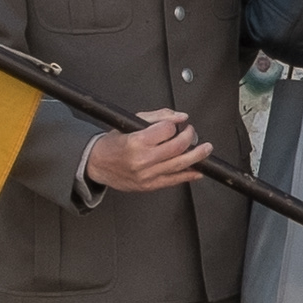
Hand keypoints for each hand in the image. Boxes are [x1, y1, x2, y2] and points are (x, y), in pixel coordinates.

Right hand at [85, 110, 211, 192]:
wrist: (97, 164)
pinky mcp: (149, 185)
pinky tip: (198, 170)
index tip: (175, 124)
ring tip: (206, 149)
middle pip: (178, 147)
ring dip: (198, 155)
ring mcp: (147, 174)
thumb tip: (180, 117)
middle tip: (191, 132)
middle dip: (190, 136)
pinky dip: (189, 175)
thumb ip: (157, 116)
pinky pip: (174, 180)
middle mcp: (142, 160)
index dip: (174, 125)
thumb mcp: (130, 122)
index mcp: (136, 142)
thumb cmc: (113, 143)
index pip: (167, 130)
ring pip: (180, 164)